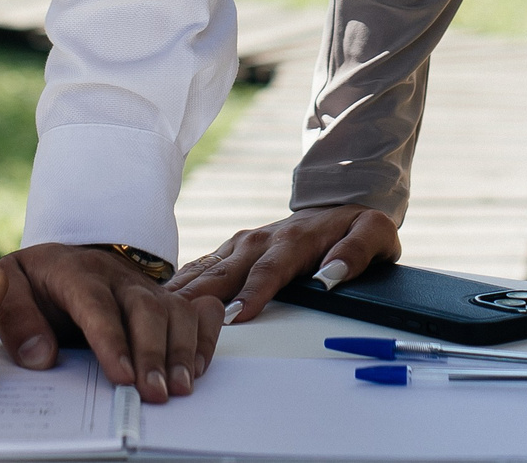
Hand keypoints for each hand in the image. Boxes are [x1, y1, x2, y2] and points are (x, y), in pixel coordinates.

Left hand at [0, 243, 224, 403]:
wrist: (55, 262)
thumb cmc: (33, 282)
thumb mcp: (8, 289)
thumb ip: (16, 319)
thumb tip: (40, 356)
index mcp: (74, 270)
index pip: (96, 303)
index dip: (111, 339)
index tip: (121, 375)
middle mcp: (117, 275)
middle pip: (145, 307)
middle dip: (152, 353)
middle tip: (153, 393)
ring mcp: (145, 286)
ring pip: (175, 310)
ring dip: (181, 350)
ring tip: (179, 389)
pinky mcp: (164, 299)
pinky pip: (197, 309)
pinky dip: (204, 338)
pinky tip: (196, 369)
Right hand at [165, 205, 399, 324]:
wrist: (339, 202)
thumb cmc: (356, 225)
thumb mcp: (375, 233)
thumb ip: (356, 252)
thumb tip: (331, 276)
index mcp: (293, 241)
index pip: (268, 272)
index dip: (251, 295)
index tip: (234, 318)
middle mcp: (259, 240)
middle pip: (224, 273)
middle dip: (199, 299)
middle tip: (172, 325)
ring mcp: (241, 244)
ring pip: (205, 270)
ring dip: (180, 292)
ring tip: (151, 316)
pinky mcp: (230, 250)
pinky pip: (200, 267)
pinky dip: (178, 284)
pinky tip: (155, 303)